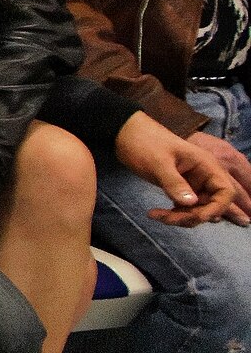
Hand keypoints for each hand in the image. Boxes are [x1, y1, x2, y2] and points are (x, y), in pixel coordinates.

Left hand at [116, 112, 250, 225]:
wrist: (126, 134)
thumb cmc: (145, 143)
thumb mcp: (158, 163)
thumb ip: (174, 183)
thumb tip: (191, 204)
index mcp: (206, 165)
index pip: (226, 192)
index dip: (217, 208)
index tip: (196, 216)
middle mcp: (204, 176)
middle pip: (211, 205)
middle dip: (193, 216)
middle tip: (167, 218)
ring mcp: (192, 183)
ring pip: (197, 209)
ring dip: (181, 218)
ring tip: (156, 215)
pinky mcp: (180, 188)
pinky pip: (184, 207)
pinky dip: (174, 214)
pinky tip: (155, 213)